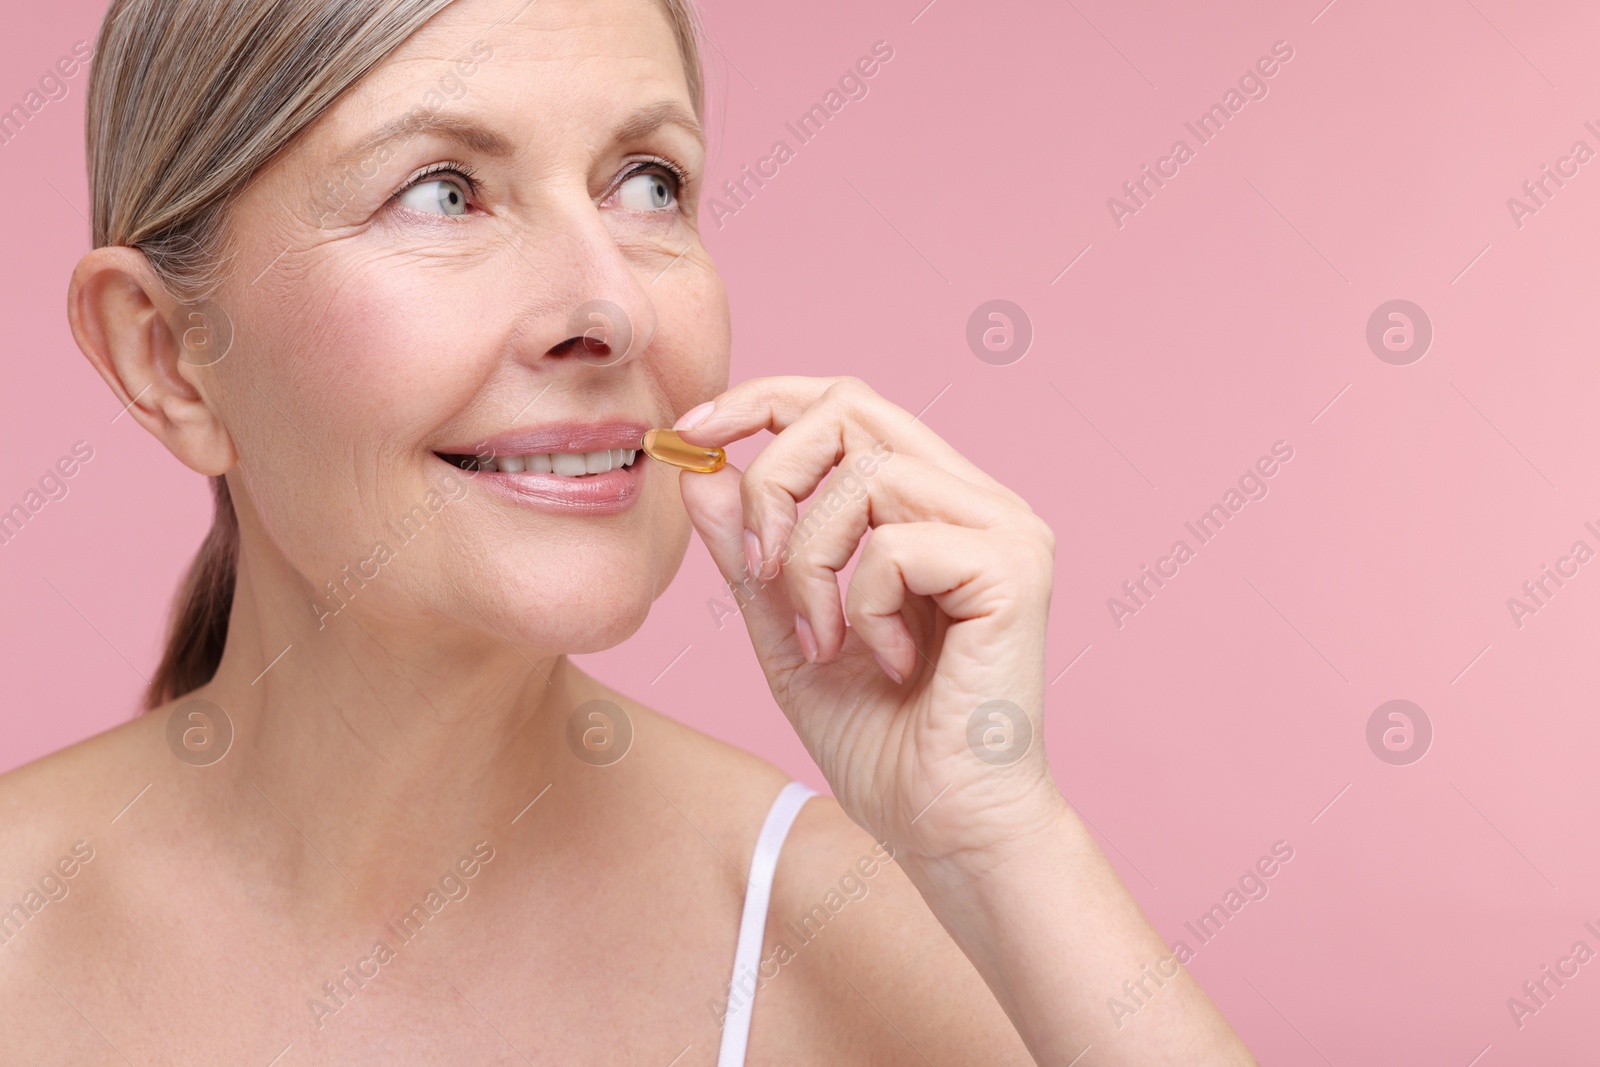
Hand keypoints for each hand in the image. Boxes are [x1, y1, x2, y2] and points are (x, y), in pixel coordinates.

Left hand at [675, 376, 1069, 867]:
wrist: (943, 827)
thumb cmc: (880, 739)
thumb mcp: (785, 629)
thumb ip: (748, 552)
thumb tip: (696, 467)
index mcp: (931, 502)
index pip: (846, 402)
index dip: (764, 398)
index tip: (693, 431)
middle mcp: (977, 499)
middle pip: (851, 408)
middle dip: (774, 480)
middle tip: (762, 570)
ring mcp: (1005, 527)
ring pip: (865, 476)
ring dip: (813, 562)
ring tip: (823, 640)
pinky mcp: (1014, 567)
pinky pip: (895, 543)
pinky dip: (862, 605)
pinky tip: (889, 662)